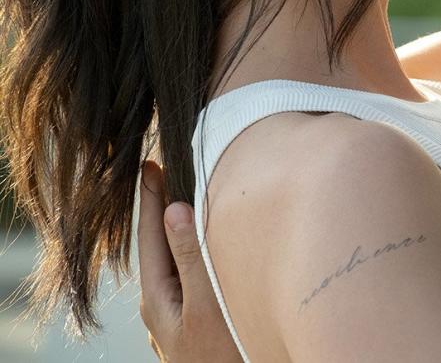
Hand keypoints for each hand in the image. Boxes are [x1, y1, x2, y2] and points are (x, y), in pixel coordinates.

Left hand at [138, 161, 242, 362]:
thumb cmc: (224, 354)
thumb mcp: (207, 304)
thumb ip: (191, 258)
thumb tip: (175, 210)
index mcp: (158, 298)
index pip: (151, 236)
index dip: (151, 199)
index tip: (149, 164)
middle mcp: (162, 307)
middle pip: (159, 247)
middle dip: (161, 209)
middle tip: (164, 171)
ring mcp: (176, 317)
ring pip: (174, 263)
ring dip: (178, 231)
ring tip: (182, 200)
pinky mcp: (194, 323)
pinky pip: (188, 276)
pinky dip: (191, 252)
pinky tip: (202, 249)